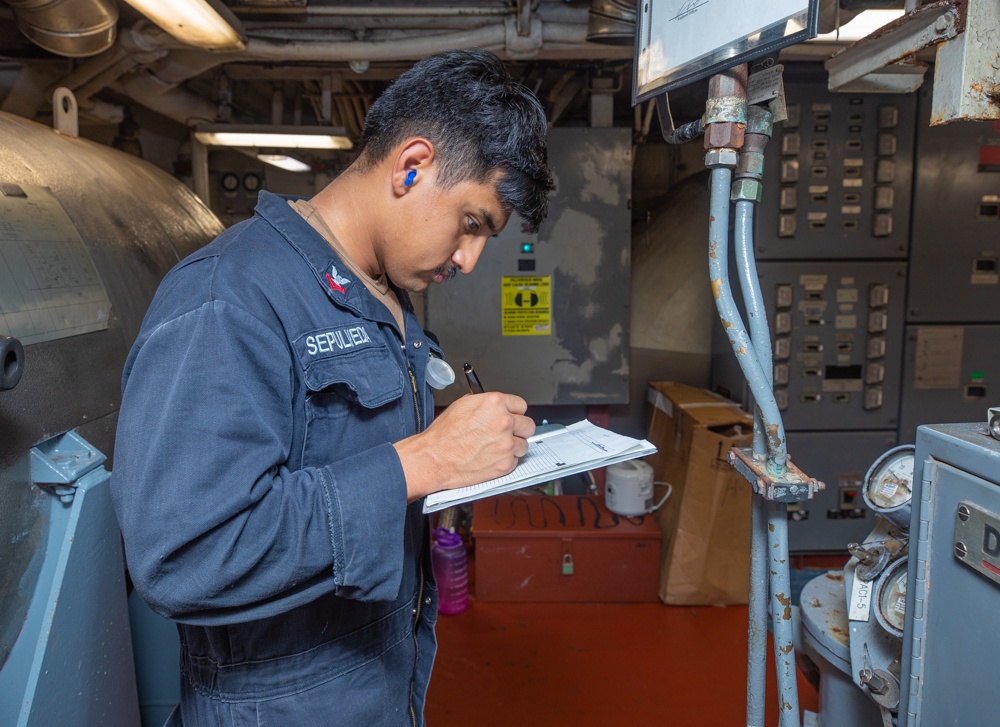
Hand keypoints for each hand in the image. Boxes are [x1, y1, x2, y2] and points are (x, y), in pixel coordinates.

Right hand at [394, 392, 534, 500]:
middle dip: (518, 429)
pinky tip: (490, 458)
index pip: (521, 405)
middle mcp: (504, 422)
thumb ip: (485, 405)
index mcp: (495, 403)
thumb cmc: (443, 435)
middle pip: (528, 425)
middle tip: (507, 434)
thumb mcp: (463, 406)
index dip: (515, 412)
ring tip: (495, 448)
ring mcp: (507, 444)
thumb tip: (495, 407)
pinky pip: (515, 461)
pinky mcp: (506, 463)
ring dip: (513, 447)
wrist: (434, 458)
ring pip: (524, 444)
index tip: (512, 417)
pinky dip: (505, 461)